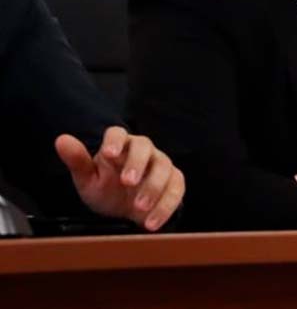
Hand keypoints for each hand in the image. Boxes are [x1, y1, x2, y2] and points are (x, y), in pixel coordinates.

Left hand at [54, 127, 184, 231]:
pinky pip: (176, 189)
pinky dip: (166, 206)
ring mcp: (161, 165)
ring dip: (153, 187)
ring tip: (139, 207)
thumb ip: (77, 161)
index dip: (115, 141)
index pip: (118, 133)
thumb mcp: (88, 180)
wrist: (126, 212)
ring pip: (164, 168)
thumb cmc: (106, 190)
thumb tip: (62, 139)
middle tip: (127, 183)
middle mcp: (144, 151)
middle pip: (145, 147)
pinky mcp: (175, 181)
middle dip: (137, 164)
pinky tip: (151, 222)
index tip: (109, 154)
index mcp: (120, 146)